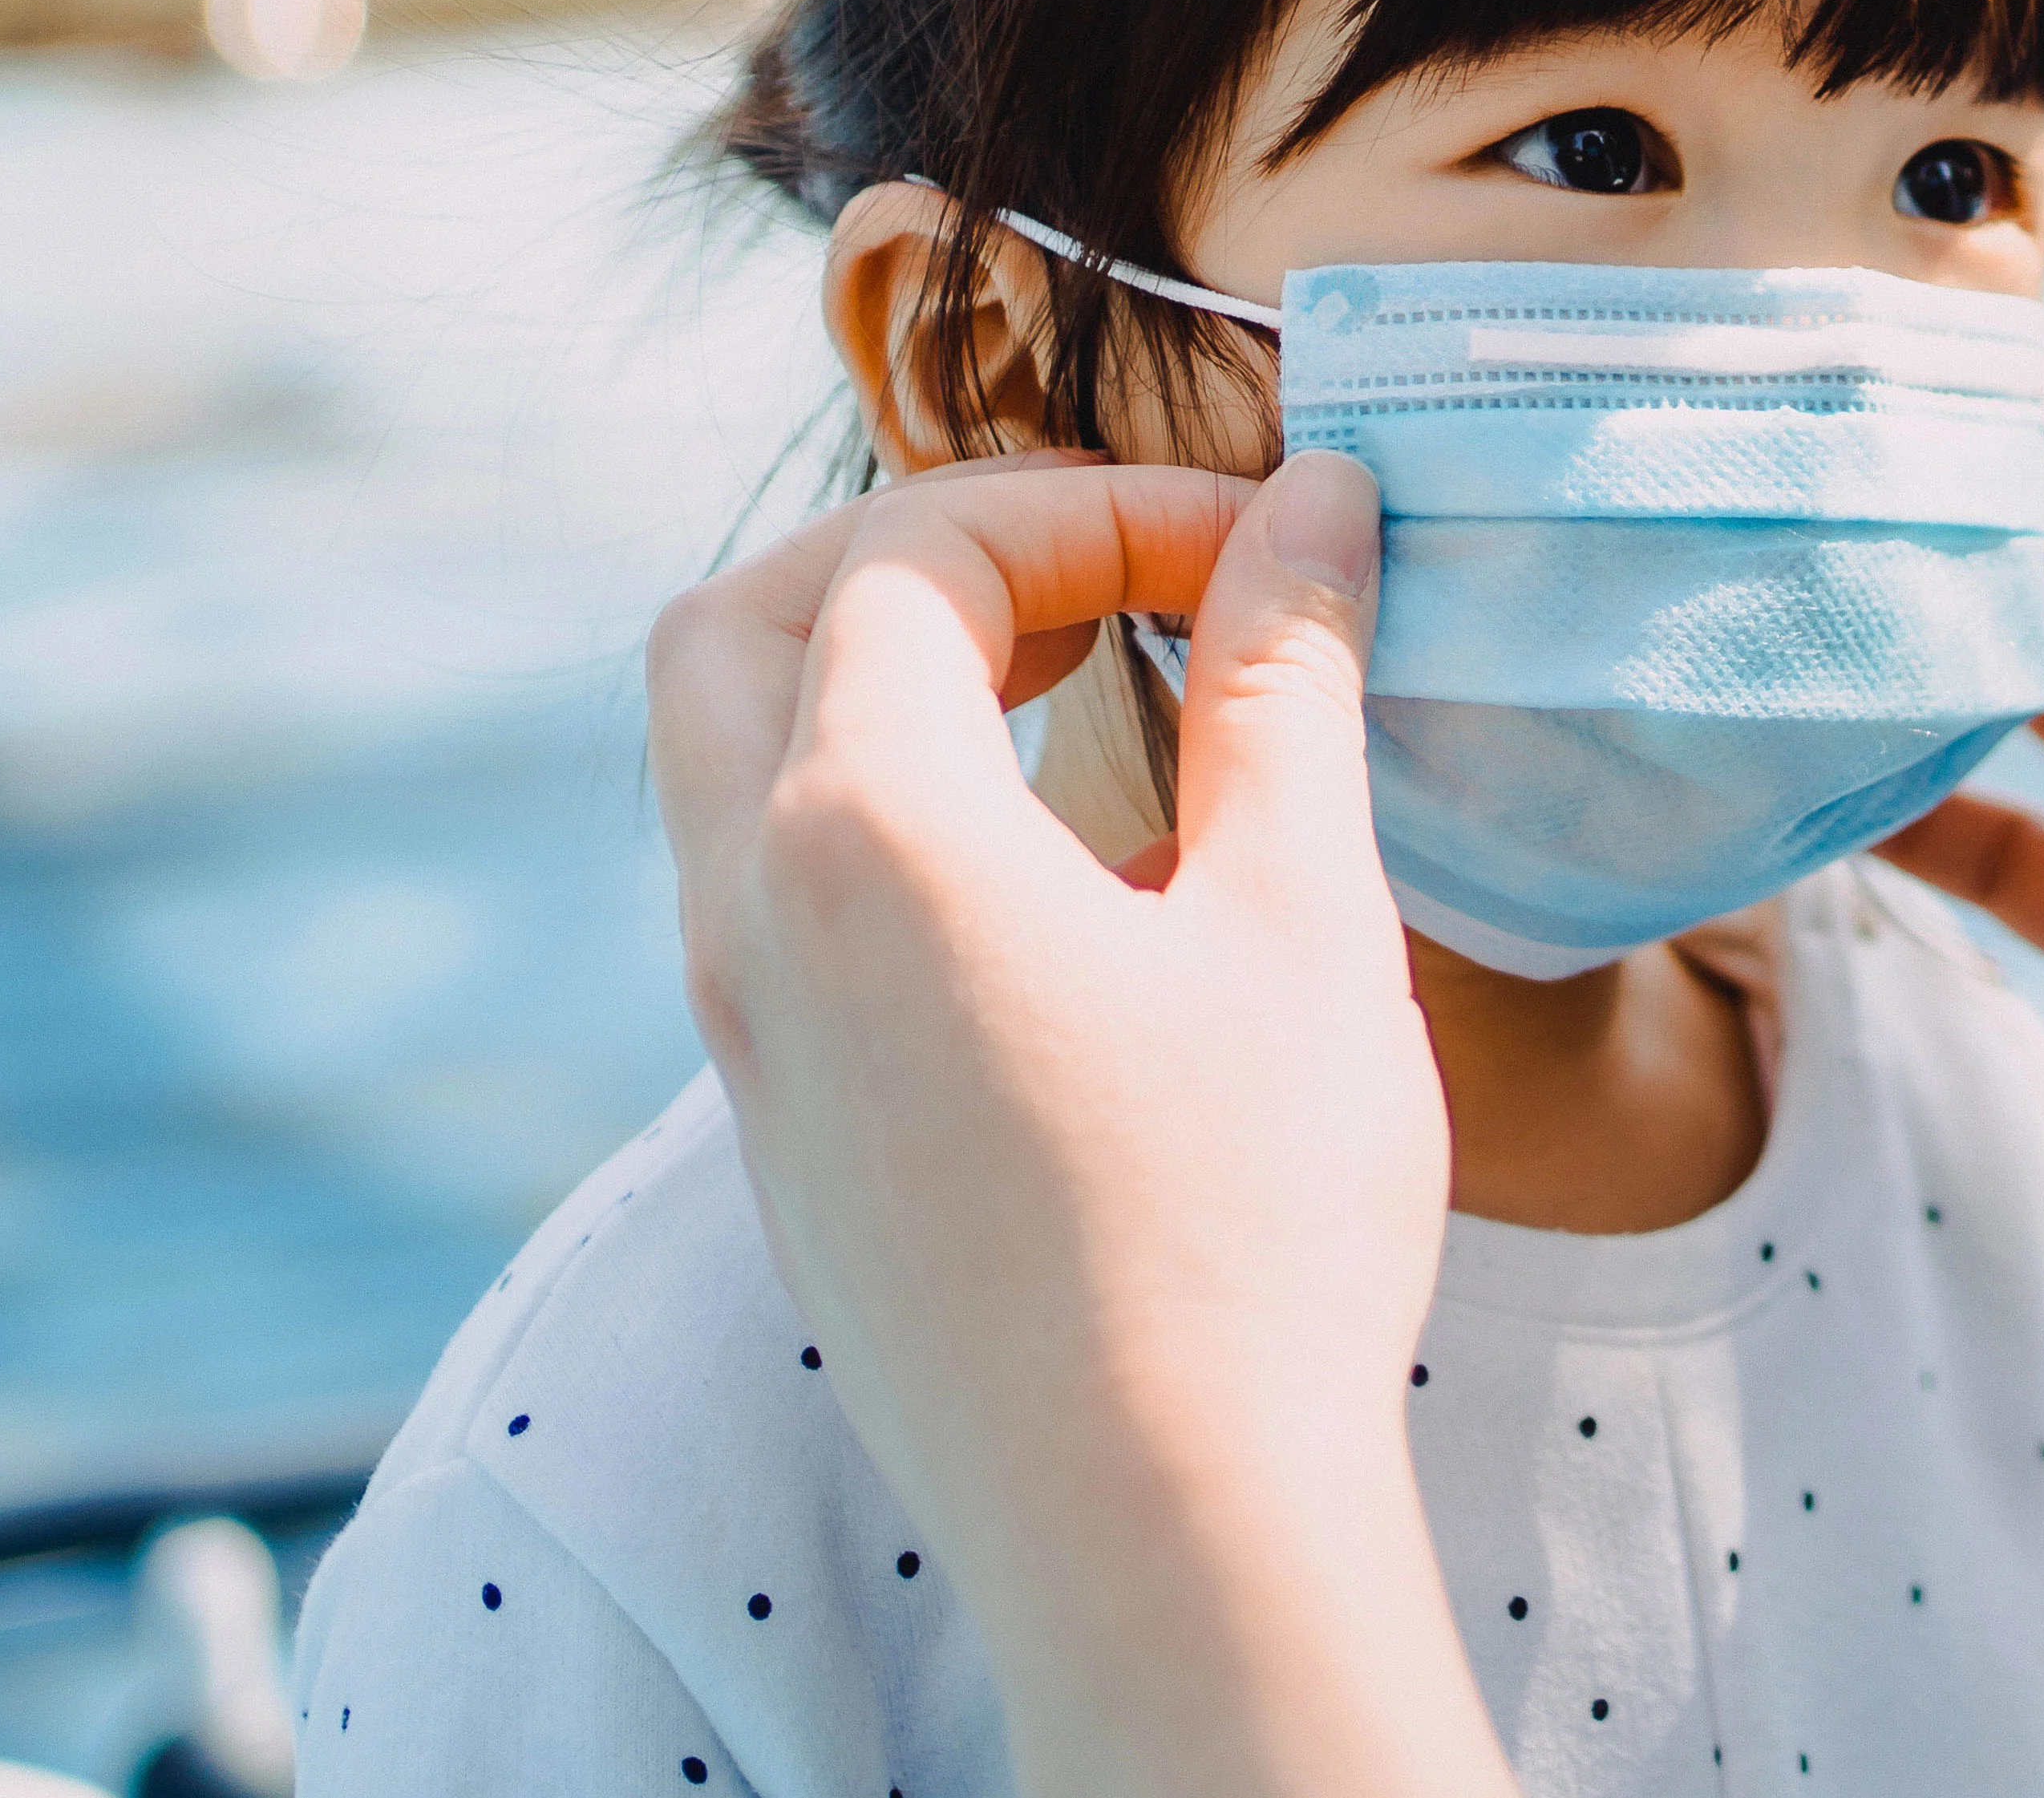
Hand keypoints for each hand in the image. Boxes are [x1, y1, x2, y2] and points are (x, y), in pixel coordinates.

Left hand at [646, 452, 1516, 1797]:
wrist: (1161, 1536)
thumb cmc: (1246, 1227)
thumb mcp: (1304, 914)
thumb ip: (1290, 681)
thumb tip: (1313, 508)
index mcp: (860, 830)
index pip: (925, 554)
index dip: (1099, 508)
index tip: (1259, 551)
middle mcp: (750, 920)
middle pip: (740, 626)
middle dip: (915, 554)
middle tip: (1099, 576)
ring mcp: (747, 1044)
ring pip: (730, 771)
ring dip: (879, 685)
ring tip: (1075, 701)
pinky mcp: (787, 1144)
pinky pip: (768, 908)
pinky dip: (875, 822)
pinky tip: (1051, 889)